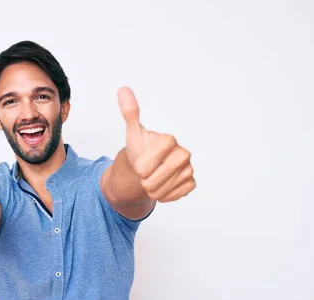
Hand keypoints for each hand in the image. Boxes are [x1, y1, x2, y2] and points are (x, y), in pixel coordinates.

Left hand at [118, 86, 195, 201]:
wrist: (145, 169)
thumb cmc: (140, 151)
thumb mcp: (132, 134)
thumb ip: (130, 114)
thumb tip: (123, 89)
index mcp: (169, 140)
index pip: (157, 154)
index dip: (146, 163)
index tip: (138, 167)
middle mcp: (183, 153)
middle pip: (163, 174)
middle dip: (148, 180)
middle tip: (142, 177)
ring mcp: (188, 168)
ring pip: (168, 186)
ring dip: (154, 190)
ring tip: (149, 182)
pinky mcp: (190, 182)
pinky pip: (178, 193)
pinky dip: (165, 195)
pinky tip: (160, 188)